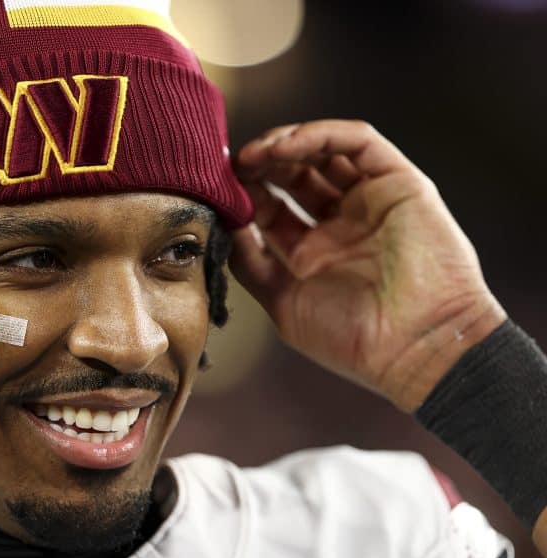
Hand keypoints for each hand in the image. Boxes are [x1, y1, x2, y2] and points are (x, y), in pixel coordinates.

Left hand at [230, 120, 505, 411]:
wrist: (416, 347)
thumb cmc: (353, 339)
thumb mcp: (284, 302)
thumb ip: (251, 264)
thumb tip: (223, 228)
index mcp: (314, 253)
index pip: (270, 208)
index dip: (243, 194)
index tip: (214, 188)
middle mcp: (341, 223)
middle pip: (293, 175)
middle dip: (259, 165)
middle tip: (232, 164)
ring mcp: (370, 201)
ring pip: (323, 151)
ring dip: (284, 145)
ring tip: (254, 153)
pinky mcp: (399, 182)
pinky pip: (358, 142)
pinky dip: (320, 136)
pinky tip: (286, 147)